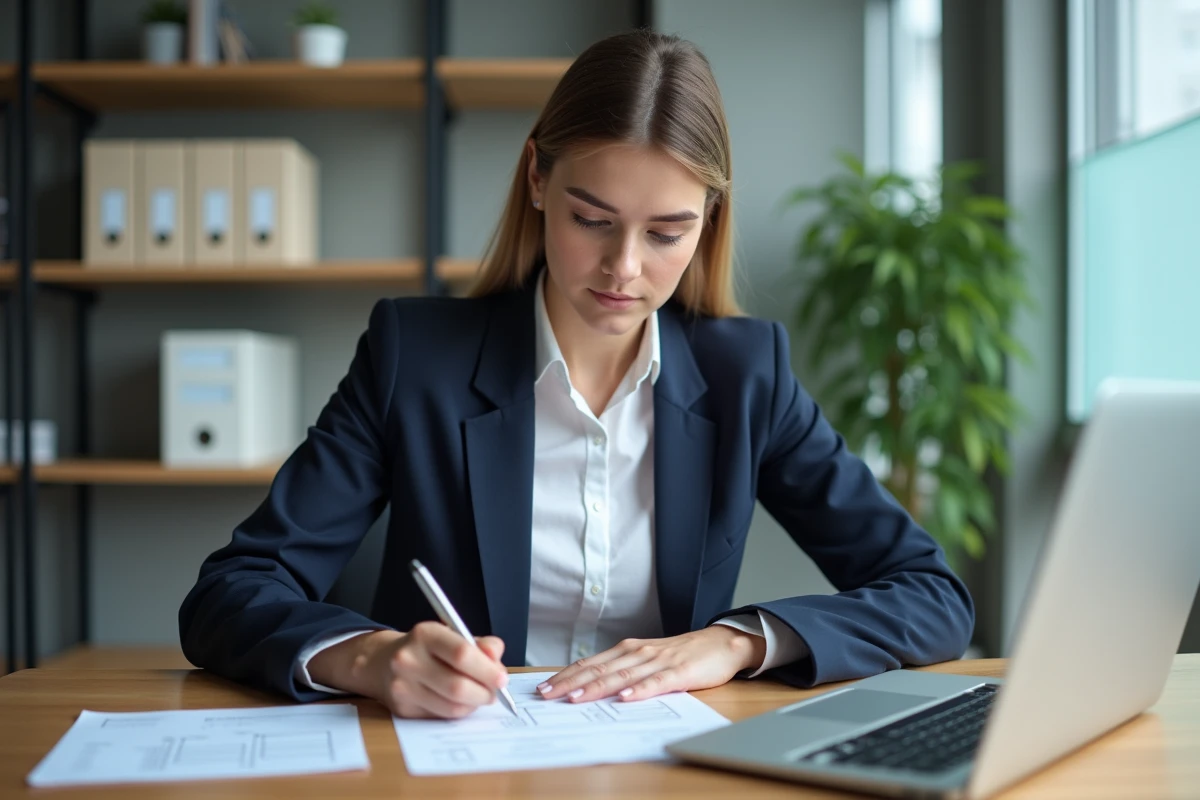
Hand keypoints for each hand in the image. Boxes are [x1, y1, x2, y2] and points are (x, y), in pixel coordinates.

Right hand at [308, 623, 508, 718]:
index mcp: (425, 634)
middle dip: (484, 693)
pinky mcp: (402, 709)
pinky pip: (441, 716)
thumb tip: (496, 659)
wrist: (382, 663)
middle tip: (494, 692)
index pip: (462, 653)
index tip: (502, 679)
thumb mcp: (453, 635)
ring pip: (451, 707)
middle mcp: (408, 659)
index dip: (487, 669)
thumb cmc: (427, 649)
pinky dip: (458, 711)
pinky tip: (460, 701)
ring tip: (479, 696)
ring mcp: (402, 686)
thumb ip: (481, 645)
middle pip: (457, 686)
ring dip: (473, 705)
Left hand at [536, 626, 766, 703]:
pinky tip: (624, 698)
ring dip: (596, 687)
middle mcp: (638, 653)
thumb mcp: (647, 660)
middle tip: (546, 695)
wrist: (721, 643)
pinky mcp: (679, 672)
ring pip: (621, 676)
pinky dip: (639, 690)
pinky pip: (656, 683)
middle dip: (570, 683)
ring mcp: (658, 662)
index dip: (566, 675)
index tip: (543, 687)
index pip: (590, 663)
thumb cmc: (682, 655)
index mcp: (628, 651)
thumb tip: (590, 687)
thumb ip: (623, 671)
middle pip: (599, 669)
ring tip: (574, 698)